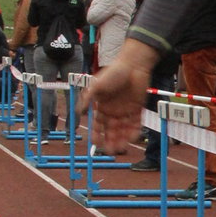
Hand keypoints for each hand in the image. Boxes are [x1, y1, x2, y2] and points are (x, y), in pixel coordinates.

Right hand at [86, 39, 156, 153]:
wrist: (133, 65)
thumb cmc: (113, 73)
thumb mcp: (97, 85)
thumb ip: (87, 98)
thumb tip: (78, 111)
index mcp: (102, 106)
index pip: (98, 124)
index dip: (96, 134)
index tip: (95, 143)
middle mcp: (113, 111)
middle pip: (111, 130)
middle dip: (110, 140)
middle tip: (110, 151)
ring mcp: (126, 111)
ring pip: (123, 129)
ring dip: (121, 139)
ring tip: (121, 148)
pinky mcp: (137, 109)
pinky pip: (136, 123)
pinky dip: (134, 131)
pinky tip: (132, 138)